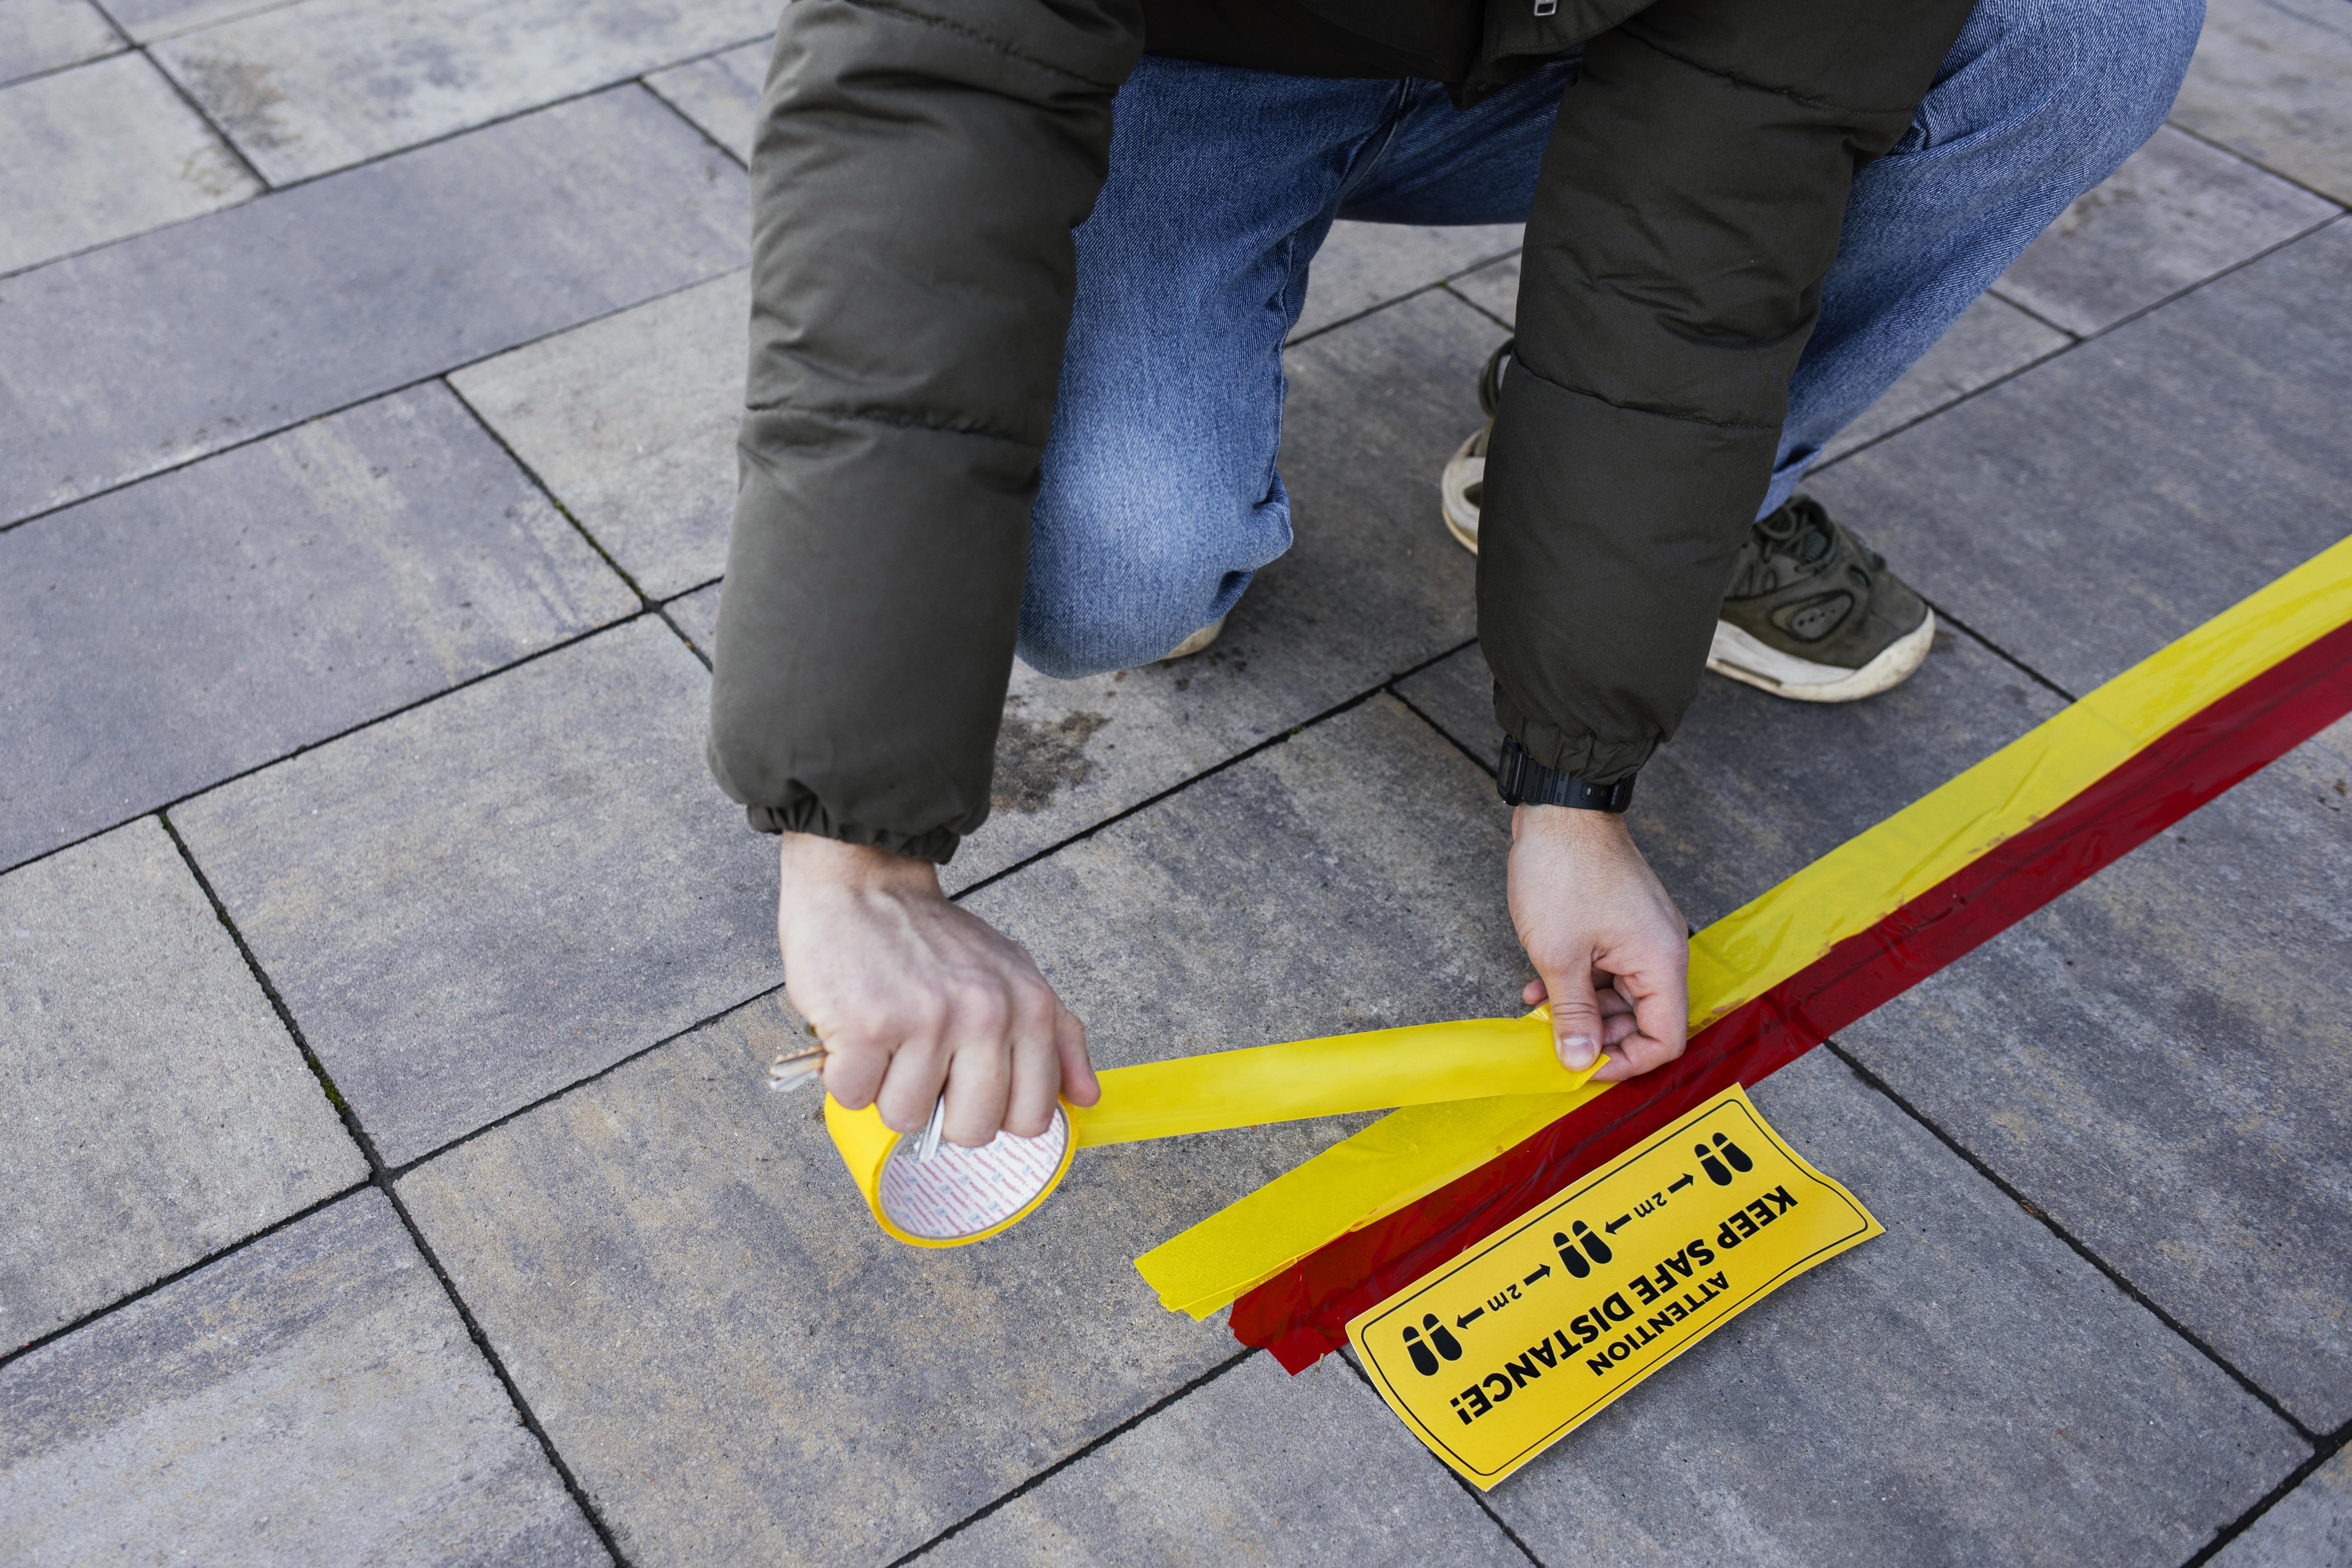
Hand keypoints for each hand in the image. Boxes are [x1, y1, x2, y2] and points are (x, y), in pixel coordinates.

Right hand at [775, 833, 1098, 1144]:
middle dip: (938, 1110)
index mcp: (1030, 1007)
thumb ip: (1058, 1035)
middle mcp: (987, 1014)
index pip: (1031, 1118)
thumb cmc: (933, 937)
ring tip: (886, 1037)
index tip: (968, 1086)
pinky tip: (853, 1030)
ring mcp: (927, 1021)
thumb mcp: (1013, 973)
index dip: (993, 1114)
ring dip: (885, 1087)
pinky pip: (852, 1096)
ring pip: (906, 1118)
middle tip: (921, 1060)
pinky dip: (844, 1073)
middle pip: (972, 1131)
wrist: (863, 884)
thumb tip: (1086, 1095)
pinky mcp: (867, 1025)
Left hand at [1507, 805, 1688, 1082]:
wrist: (1560, 809)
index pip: (1665, 1038)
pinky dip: (1578, 981)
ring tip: (1538, 1009)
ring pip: (1620, 995)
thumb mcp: (1559, 955)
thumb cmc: (1563, 871)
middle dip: (1598, 1035)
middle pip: (1643, 1019)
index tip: (1584, 1065)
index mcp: (1660, 962)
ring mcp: (1643, 935)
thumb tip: (1581, 1061)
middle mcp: (1662, 951)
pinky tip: (1540, 986)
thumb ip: (1572, 1014)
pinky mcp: (1622, 923)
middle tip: (1553, 1040)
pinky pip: (1608, 968)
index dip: (1625, 1062)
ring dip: (1580, 1008)